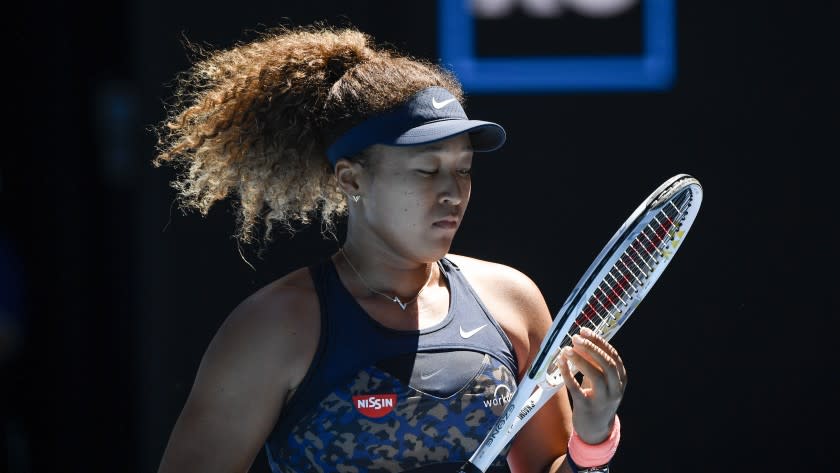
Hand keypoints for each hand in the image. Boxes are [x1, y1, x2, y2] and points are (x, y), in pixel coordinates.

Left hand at [557, 327, 626, 443]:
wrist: (595, 430)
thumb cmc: (597, 398)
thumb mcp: (600, 380)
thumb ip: (593, 363)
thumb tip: (579, 341)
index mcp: (621, 380)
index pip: (613, 356)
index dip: (599, 342)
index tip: (584, 331)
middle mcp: (615, 389)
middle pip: (608, 364)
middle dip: (592, 348)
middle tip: (575, 337)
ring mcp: (603, 400)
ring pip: (596, 376)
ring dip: (581, 360)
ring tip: (567, 349)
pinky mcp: (587, 408)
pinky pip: (577, 389)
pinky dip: (568, 374)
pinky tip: (560, 363)